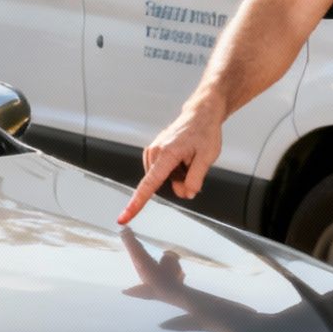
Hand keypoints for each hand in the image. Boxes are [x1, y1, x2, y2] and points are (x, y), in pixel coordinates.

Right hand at [118, 104, 222, 224]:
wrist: (200, 114)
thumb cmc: (204, 131)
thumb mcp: (208, 156)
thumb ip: (196, 178)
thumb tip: (187, 193)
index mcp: (166, 154)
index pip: (149, 185)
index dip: (137, 204)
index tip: (124, 217)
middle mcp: (154, 152)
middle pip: (163, 184)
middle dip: (180, 181)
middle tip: (194, 163)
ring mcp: (152, 151)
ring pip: (164, 178)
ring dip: (178, 174)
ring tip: (189, 156)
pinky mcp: (153, 152)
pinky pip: (163, 171)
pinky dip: (175, 169)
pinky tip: (183, 156)